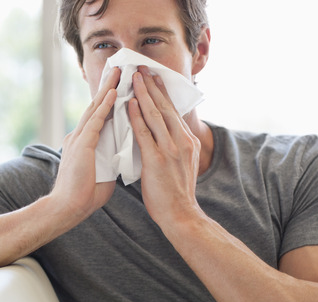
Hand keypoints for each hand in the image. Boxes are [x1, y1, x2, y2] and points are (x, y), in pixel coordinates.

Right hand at [51, 66, 119, 220]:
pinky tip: (114, 92)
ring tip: (118, 72)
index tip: (118, 85)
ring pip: (96, 108)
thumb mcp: (104, 171)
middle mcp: (80, 136)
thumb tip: (123, 155)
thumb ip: (111, 158)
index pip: (99, 116)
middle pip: (96, 106)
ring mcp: (79, 139)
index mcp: (85, 142)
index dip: (108, 100)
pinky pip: (96, 121)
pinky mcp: (82, 145)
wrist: (68, 208)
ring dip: (107, 89)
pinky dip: (105, 105)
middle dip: (107, 87)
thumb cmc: (85, 195)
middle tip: (118, 68)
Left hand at [128, 66, 202, 225]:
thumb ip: (174, 149)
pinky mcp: (158, 159)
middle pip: (165, 107)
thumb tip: (163, 138)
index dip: (162, 93)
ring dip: (143, 94)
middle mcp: (182, 141)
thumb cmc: (177, 195)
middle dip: (152, 86)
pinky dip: (137, 116)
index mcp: (188, 142)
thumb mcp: (182, 165)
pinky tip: (130, 103)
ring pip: (155, 115)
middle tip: (142, 68)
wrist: (181, 216)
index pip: (173, 111)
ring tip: (133, 78)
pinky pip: (145, 133)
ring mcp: (171, 149)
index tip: (153, 77)